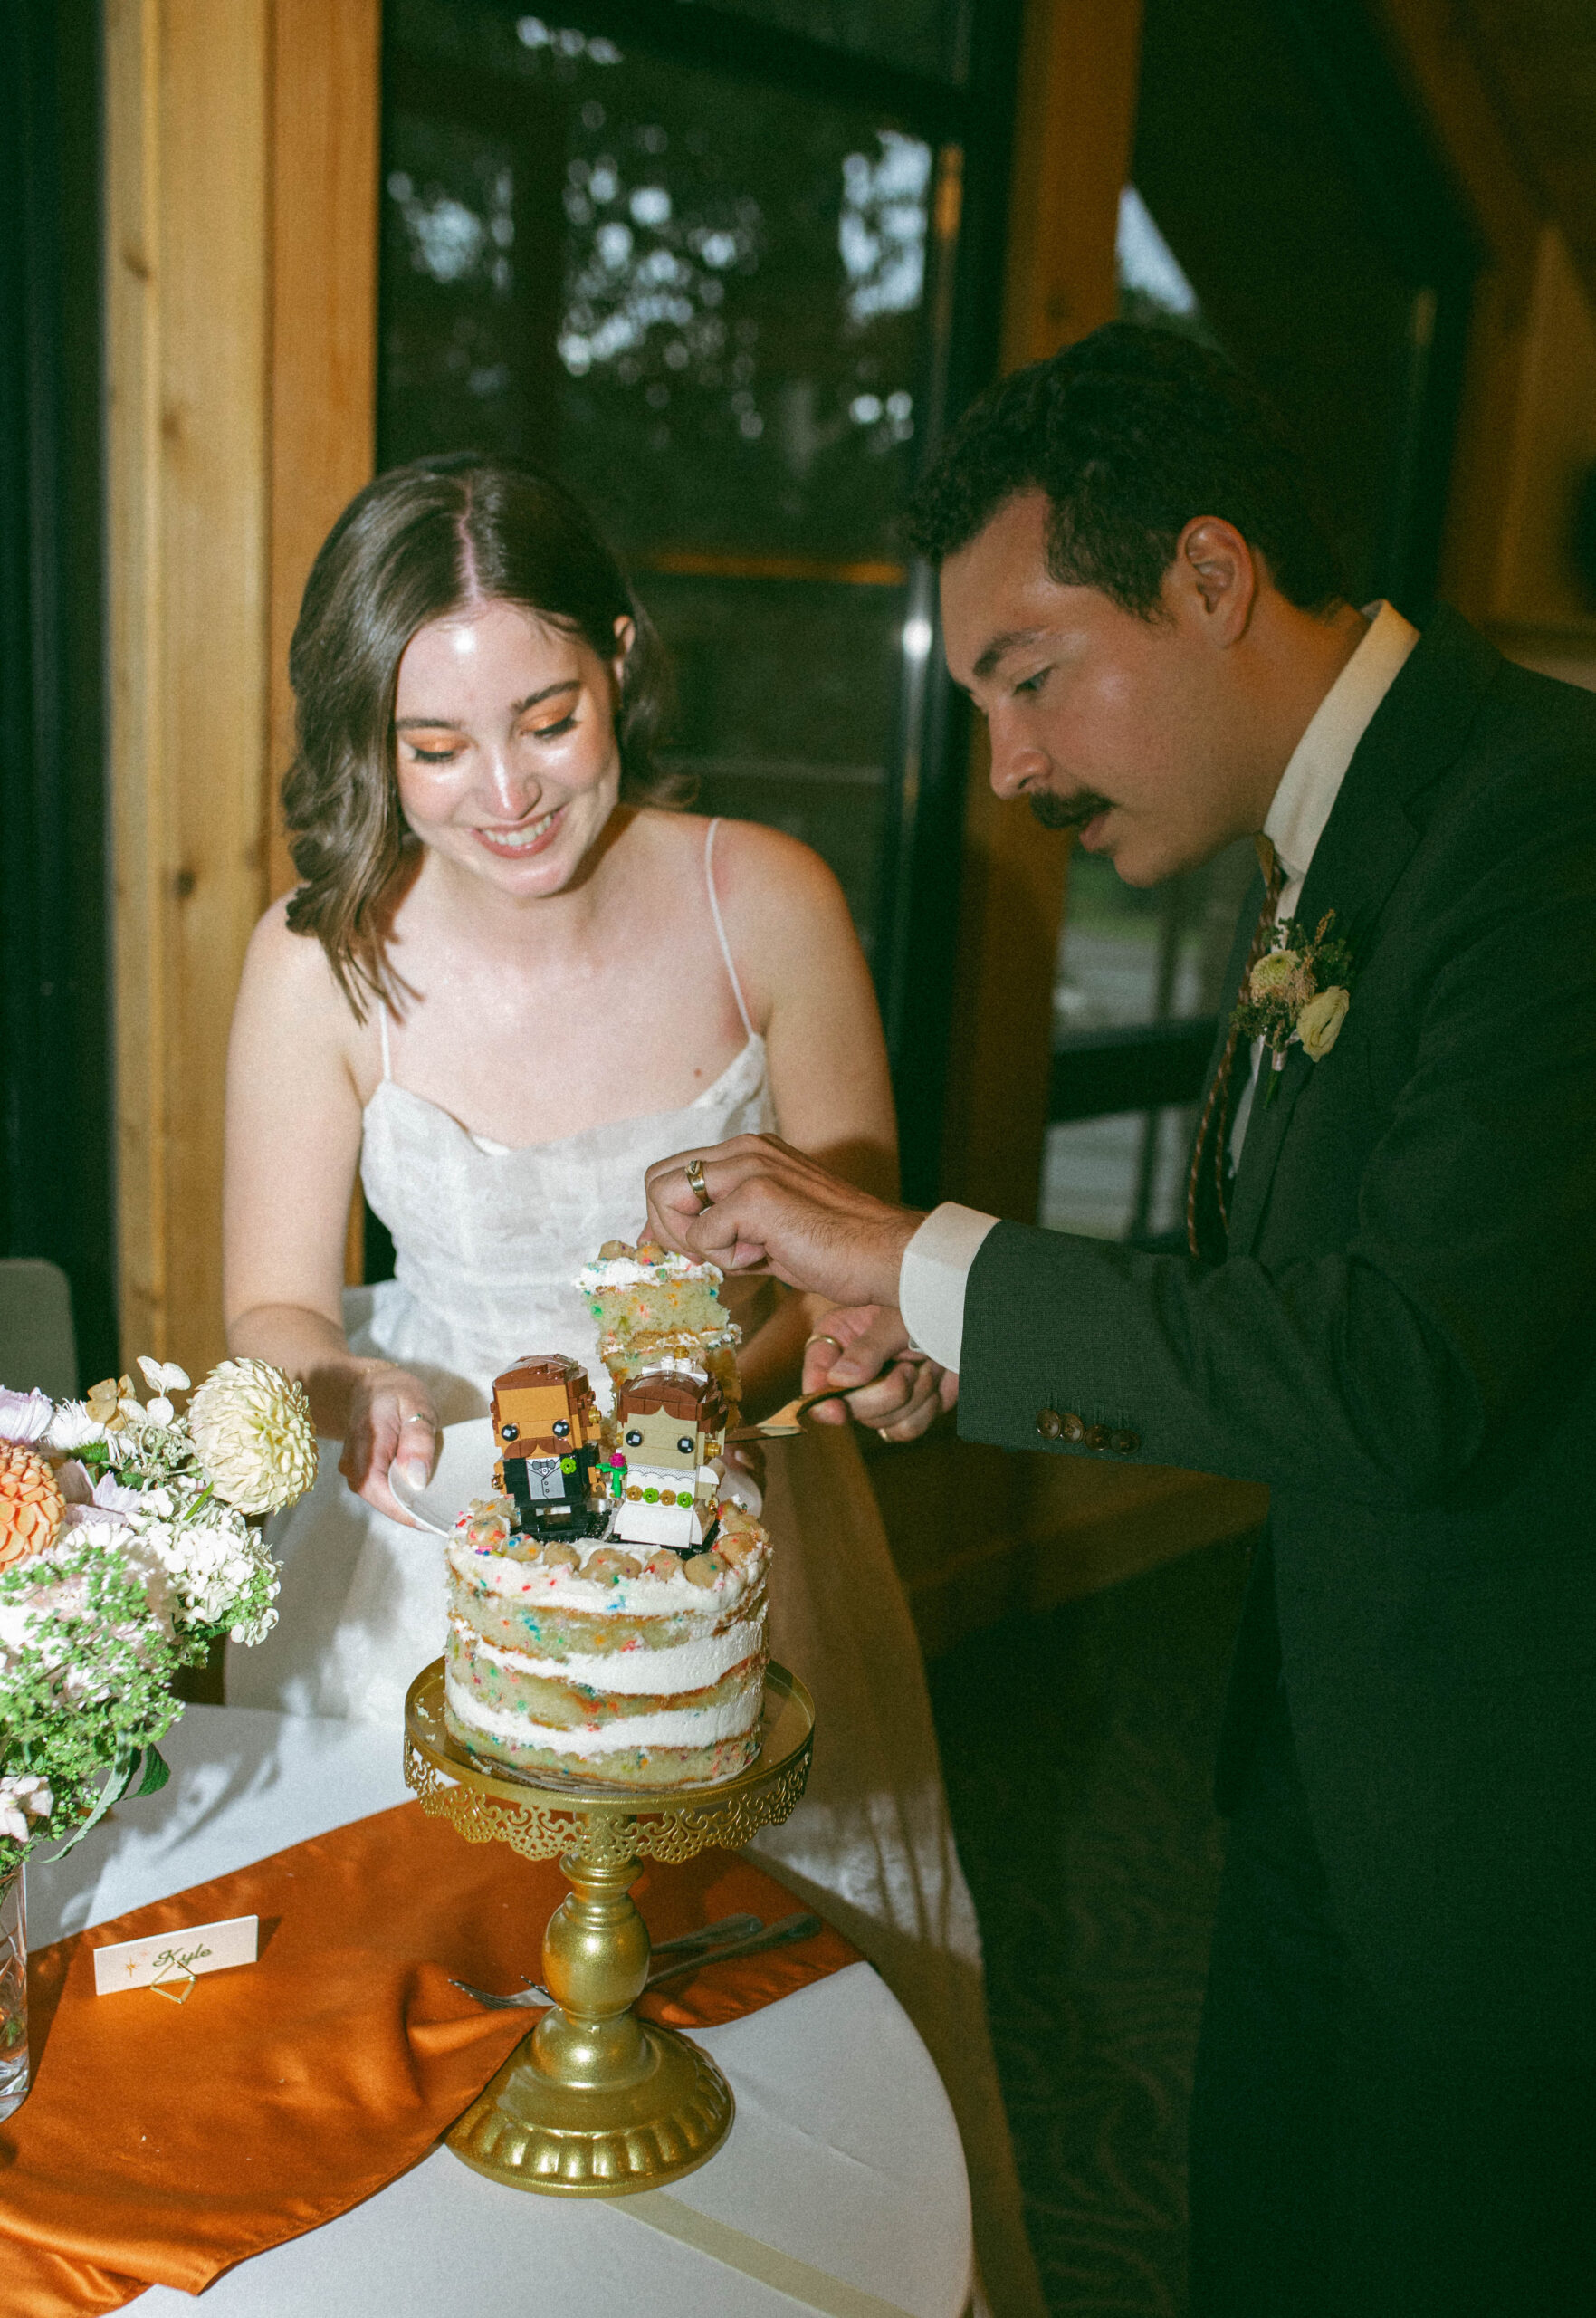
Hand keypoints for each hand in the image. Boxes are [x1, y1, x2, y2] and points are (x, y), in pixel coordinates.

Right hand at [338, 1363, 439, 1527]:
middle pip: (383, 1501)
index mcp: (365, 1448)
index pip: (380, 1493)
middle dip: (414, 1511)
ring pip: (384, 1498)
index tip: (434, 1523)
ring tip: (440, 1504)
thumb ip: (418, 1440)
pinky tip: (426, 1491)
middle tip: (447, 1516)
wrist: (371, 1385)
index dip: (407, 1512)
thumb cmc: (395, 1392)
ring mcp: (355, 1472)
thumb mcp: (416, 1406)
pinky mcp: (362, 1474)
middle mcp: (353, 1466)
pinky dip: (404, 1493)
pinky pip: (384, 1490)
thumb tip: (417, 1480)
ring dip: (410, 1503)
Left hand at [644, 1134, 921, 1307]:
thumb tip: (659, 1241)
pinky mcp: (755, 1195)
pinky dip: (726, 1261)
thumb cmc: (835, 1249)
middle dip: (669, 1229)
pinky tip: (767, 1256)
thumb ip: (720, 1224)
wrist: (885, 1255)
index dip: (665, 1216)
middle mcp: (745, 1148)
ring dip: (697, 1244)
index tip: (686, 1251)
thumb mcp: (766, 1227)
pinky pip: (701, 1237)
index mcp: (749, 1150)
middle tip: (713, 1258)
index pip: (674, 1171)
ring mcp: (749, 1167)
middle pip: (656, 1180)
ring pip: (667, 1202)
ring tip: (747, 1255)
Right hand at [802, 1305, 958, 1442]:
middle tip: (908, 1369)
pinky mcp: (902, 1411)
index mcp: (836, 1341)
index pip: (815, 1377)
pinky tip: (932, 1383)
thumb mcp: (895, 1320)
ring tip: (925, 1366)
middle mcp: (850, 1371)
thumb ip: (868, 1349)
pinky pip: (901, 1430)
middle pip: (848, 1407)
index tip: (836, 1411)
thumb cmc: (927, 1306)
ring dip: (911, 1397)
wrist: (965, 1320)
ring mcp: (876, 1393)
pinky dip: (923, 1411)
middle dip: (884, 1394)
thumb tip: (839, 1380)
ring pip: (878, 1422)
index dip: (820, 1398)